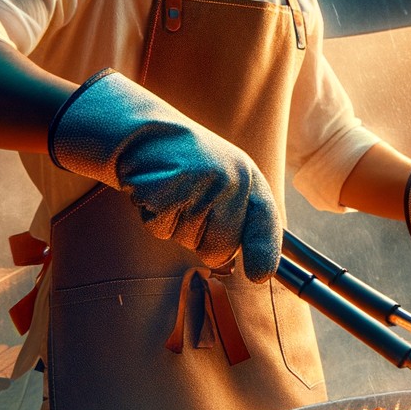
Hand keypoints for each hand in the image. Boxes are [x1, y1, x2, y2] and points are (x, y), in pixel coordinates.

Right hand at [48, 70, 280, 280]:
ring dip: (176, 225)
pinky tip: (155, 192)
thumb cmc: (188, 164)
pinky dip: (154, 218)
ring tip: (173, 191)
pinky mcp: (166, 193)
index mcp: (248, 176)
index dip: (264, 253)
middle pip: (221, 249)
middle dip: (203, 239)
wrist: (145, 133)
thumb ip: (238, 217)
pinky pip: (161, 231)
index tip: (258, 277)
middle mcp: (229, 181)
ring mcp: (198, 187)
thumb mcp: (224, 178)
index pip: (265, 222)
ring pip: (188, 242)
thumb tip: (237, 268)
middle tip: (190, 203)